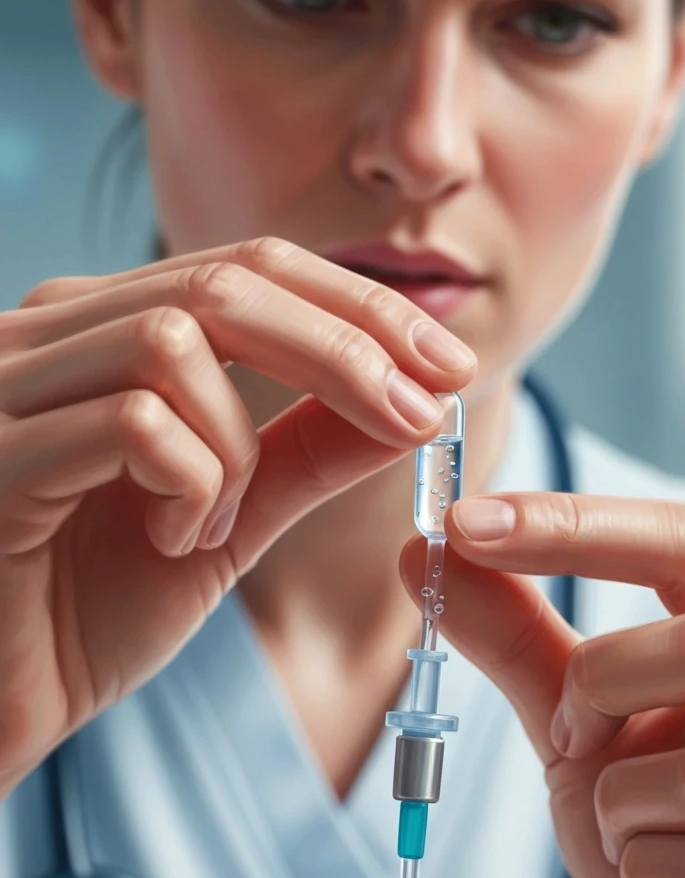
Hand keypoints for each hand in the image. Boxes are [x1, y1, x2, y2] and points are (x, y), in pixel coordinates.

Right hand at [0, 236, 475, 796]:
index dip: (359, 307)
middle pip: (226, 279)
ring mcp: (9, 384)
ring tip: (215, 523)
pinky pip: (134, 419)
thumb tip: (415, 399)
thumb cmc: (88, 609)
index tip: (447, 365)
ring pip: (176, 339)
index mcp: (103, 332)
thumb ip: (307, 453)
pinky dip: (188, 483)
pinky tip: (169, 541)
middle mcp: (48, 334)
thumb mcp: (227, 519)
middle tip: (419, 411)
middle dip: (347, 345)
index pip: (250, 267)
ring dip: (236, 443)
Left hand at [398, 492, 684, 877]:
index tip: (466, 522)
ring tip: (626, 831)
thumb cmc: (658, 840)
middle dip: (602, 687)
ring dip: (618, 803)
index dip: (575, 525)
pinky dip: (644, 872)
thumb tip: (427, 549)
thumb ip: (519, 641)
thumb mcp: (579, 732)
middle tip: (568, 737)